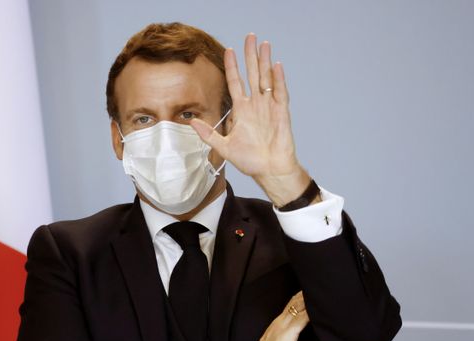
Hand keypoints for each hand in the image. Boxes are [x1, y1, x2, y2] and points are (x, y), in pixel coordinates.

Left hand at [190, 34, 310, 206]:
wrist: (269, 171)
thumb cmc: (250, 160)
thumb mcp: (224, 147)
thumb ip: (208, 135)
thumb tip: (191, 122)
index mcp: (242, 110)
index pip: (235, 82)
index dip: (232, 67)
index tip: (229, 51)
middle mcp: (255, 105)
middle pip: (252, 74)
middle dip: (250, 56)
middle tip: (250, 36)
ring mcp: (269, 107)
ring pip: (267, 79)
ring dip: (265, 61)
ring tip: (264, 44)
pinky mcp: (281, 113)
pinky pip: (280, 92)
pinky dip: (278, 80)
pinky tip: (275, 66)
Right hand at [233, 291, 325, 340]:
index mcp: (280, 327)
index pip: (293, 307)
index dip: (303, 298)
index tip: (314, 293)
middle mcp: (281, 323)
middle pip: (295, 302)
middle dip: (306, 294)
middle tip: (320, 286)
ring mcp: (283, 327)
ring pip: (298, 306)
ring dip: (308, 298)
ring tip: (321, 291)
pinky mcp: (287, 333)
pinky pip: (301, 318)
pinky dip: (310, 311)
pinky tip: (318, 307)